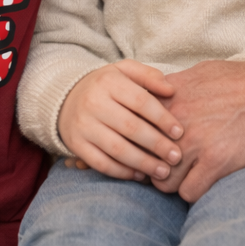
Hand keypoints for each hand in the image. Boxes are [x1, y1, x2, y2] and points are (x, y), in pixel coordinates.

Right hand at [58, 60, 184, 180]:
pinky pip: (101, 163)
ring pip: (117, 149)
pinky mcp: (76, 145)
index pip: (141, 101)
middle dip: (157, 145)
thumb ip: (149, 76)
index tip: (179, 132)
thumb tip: (171, 90)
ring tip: (163, 171)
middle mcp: (94, 103)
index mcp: (109, 82)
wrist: (65, 97)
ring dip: (143, 163)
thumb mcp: (124, 70)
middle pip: (131, 128)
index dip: (162, 118)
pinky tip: (139, 175)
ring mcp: (83, 125)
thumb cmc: (106, 85)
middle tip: (176, 157)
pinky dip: (122, 172)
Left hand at [153, 60, 244, 201]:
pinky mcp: (216, 163)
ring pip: (163, 180)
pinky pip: (188, 193)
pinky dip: (195, 192)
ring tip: (187, 178)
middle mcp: (178, 118)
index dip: (143, 139)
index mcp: (173, 95)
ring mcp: (195, 142)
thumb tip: (161, 93)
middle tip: (167, 170)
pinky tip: (206, 182)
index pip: (136, 125)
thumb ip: (178, 86)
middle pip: (146, 155)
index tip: (151, 148)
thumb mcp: (206, 72)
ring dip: (174, 182)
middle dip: (155, 165)